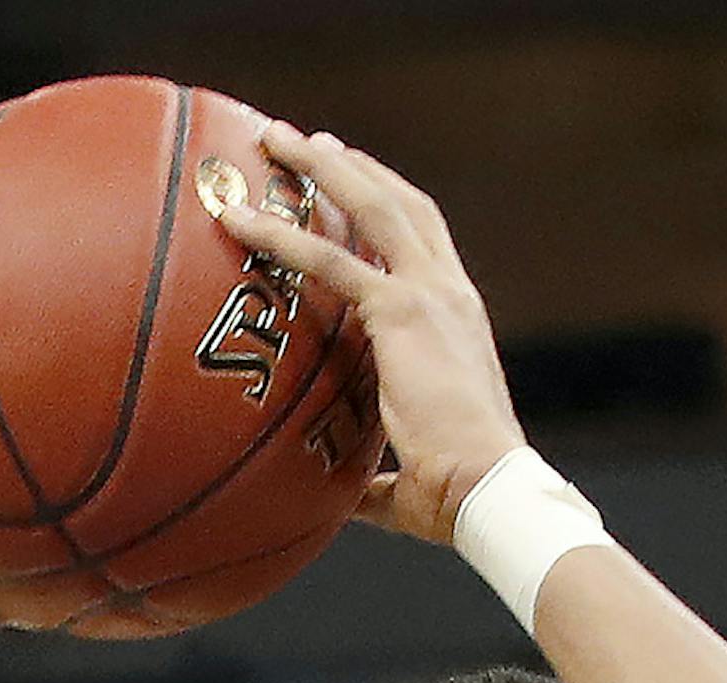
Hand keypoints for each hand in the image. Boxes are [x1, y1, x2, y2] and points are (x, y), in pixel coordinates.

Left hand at [232, 125, 524, 545]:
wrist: (486, 490)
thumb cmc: (456, 497)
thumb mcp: (409, 478)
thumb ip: (373, 478)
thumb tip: (340, 500)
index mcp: (459, 320)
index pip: (423, 241)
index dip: (387, 203)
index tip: (352, 178)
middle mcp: (449, 293)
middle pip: (399, 203)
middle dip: (351, 166)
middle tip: (305, 142)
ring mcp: (428, 294)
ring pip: (370, 205)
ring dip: (320, 165)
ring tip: (274, 138)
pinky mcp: (402, 311)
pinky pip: (330, 260)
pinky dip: (282, 234)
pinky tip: (240, 218)